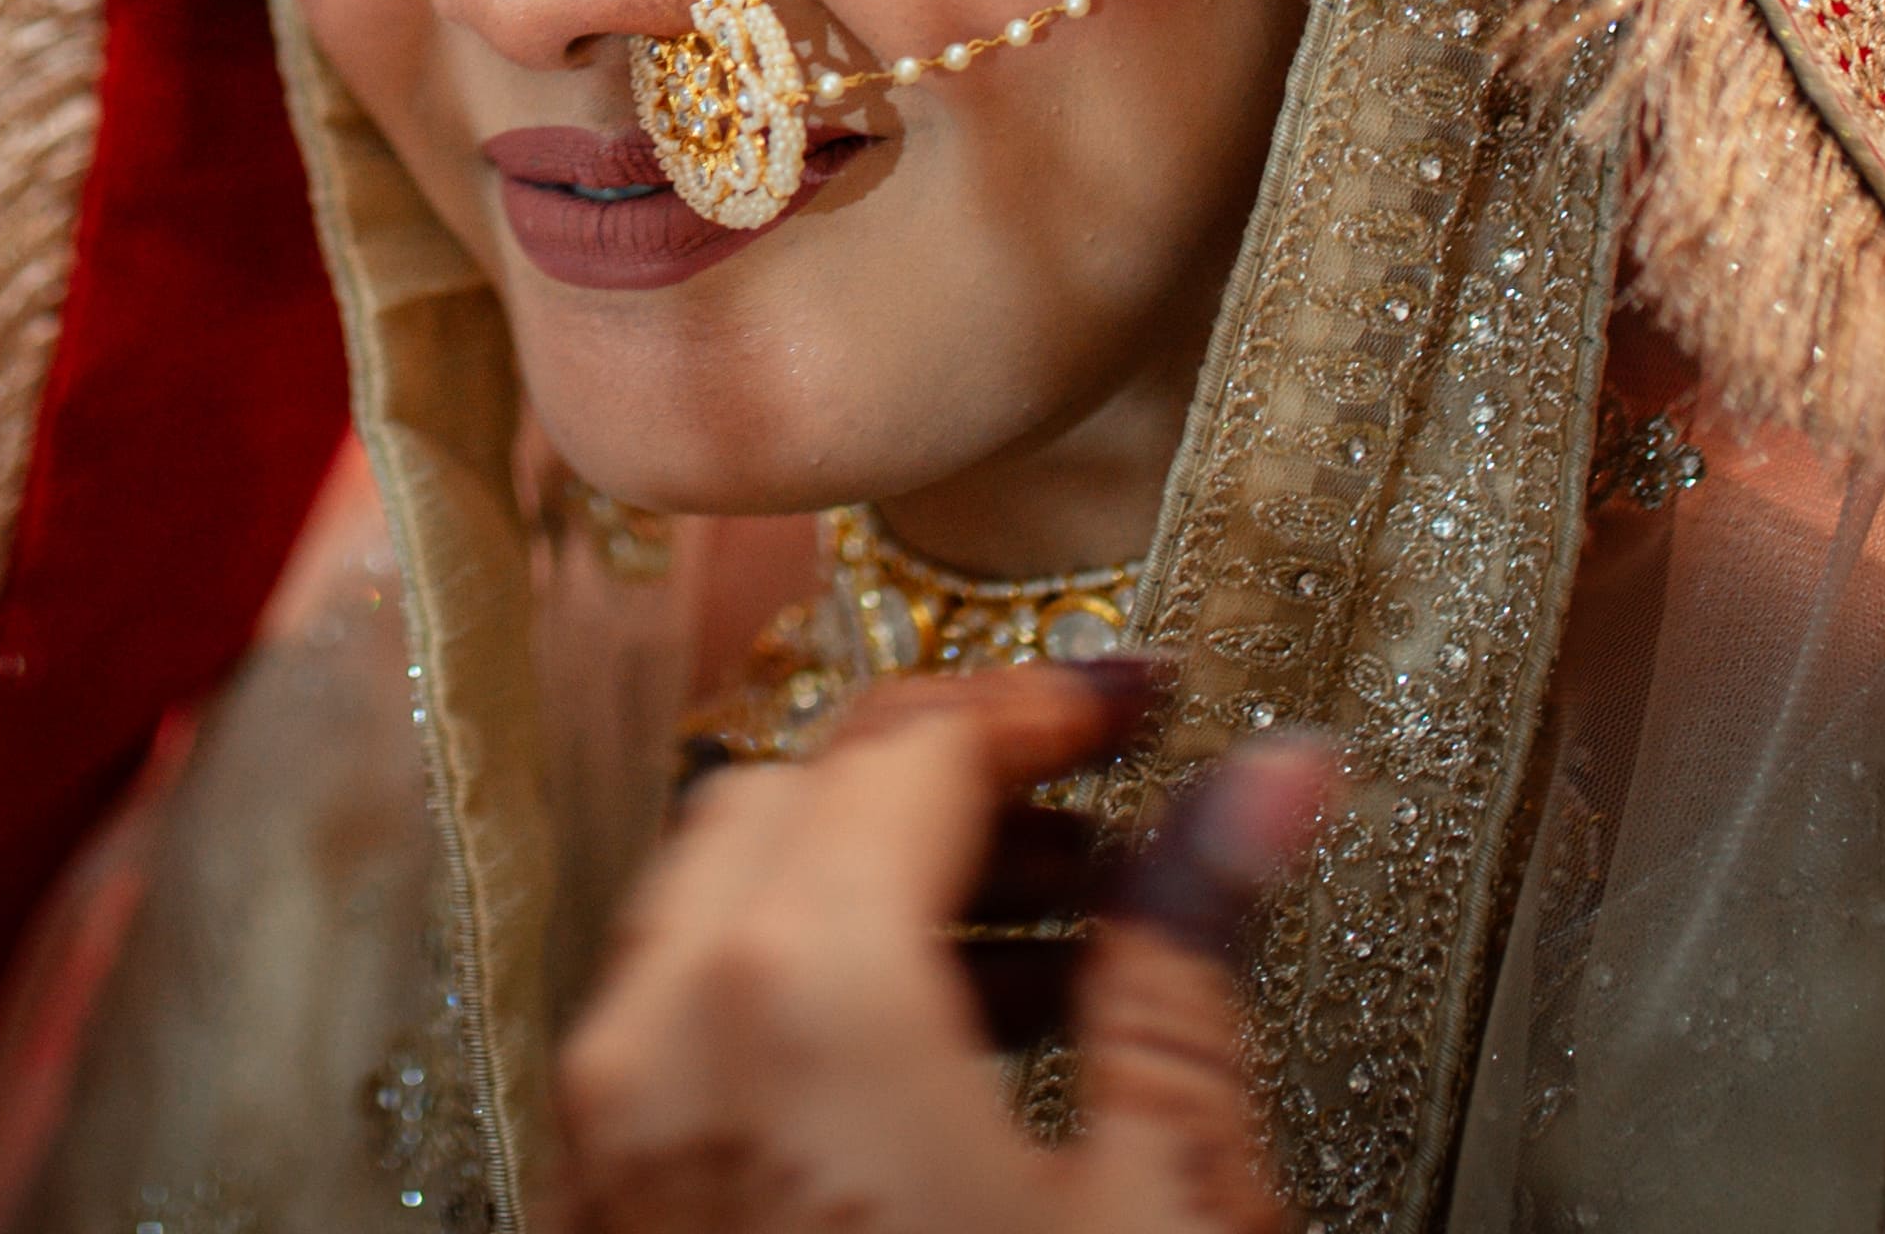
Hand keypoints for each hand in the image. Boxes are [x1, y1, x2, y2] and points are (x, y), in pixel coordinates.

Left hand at [558, 669, 1334, 1233]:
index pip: (910, 745)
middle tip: (1128, 824)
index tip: (1163, 708)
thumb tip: (1273, 777)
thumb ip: (1196, 959)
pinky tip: (968, 1072)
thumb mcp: (1171, 1202)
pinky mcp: (611, 1220)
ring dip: (891, 889)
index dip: (1051, 702)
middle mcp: (659, 1036)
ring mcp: (610, 1138)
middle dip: (964, 785)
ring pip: (730, 909)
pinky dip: (817, 996)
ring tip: (1079, 957)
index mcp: (792, 997)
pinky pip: (694, 1034)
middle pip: (798, 798)